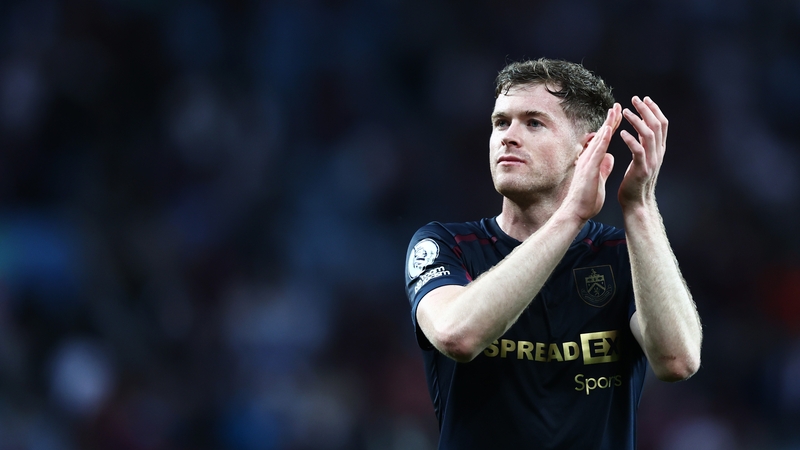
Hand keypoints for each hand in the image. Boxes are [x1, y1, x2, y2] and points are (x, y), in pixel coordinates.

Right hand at [564, 103, 621, 221]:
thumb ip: (604, 167)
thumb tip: (610, 158)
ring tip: (615, 111)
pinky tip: (608, 130)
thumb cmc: (586, 199)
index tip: (619, 115)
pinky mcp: (589, 169)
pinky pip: (597, 152)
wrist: (576, 212)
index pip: (604, 140)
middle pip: (601, 135)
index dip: (612, 127)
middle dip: (610, 120)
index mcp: (593, 160)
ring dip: (607, 124)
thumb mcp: (599, 179)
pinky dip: (603, 140)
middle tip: (618, 105)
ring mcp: (587, 162)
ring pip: (599, 140)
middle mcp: (588, 158)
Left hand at [618, 96, 667, 207]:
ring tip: (625, 112)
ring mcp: (652, 161)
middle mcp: (658, 153)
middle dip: (646, 110)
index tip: (644, 99)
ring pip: (649, 135)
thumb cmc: (635, 181)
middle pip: (657, 125)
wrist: (636, 203)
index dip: (654, 109)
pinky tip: (622, 133)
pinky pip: (638, 151)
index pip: (662, 124)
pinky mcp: (642, 169)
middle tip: (634, 99)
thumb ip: (643, 144)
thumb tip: (641, 128)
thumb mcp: (642, 159)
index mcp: (659, 150)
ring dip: (637, 121)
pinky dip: (630, 140)